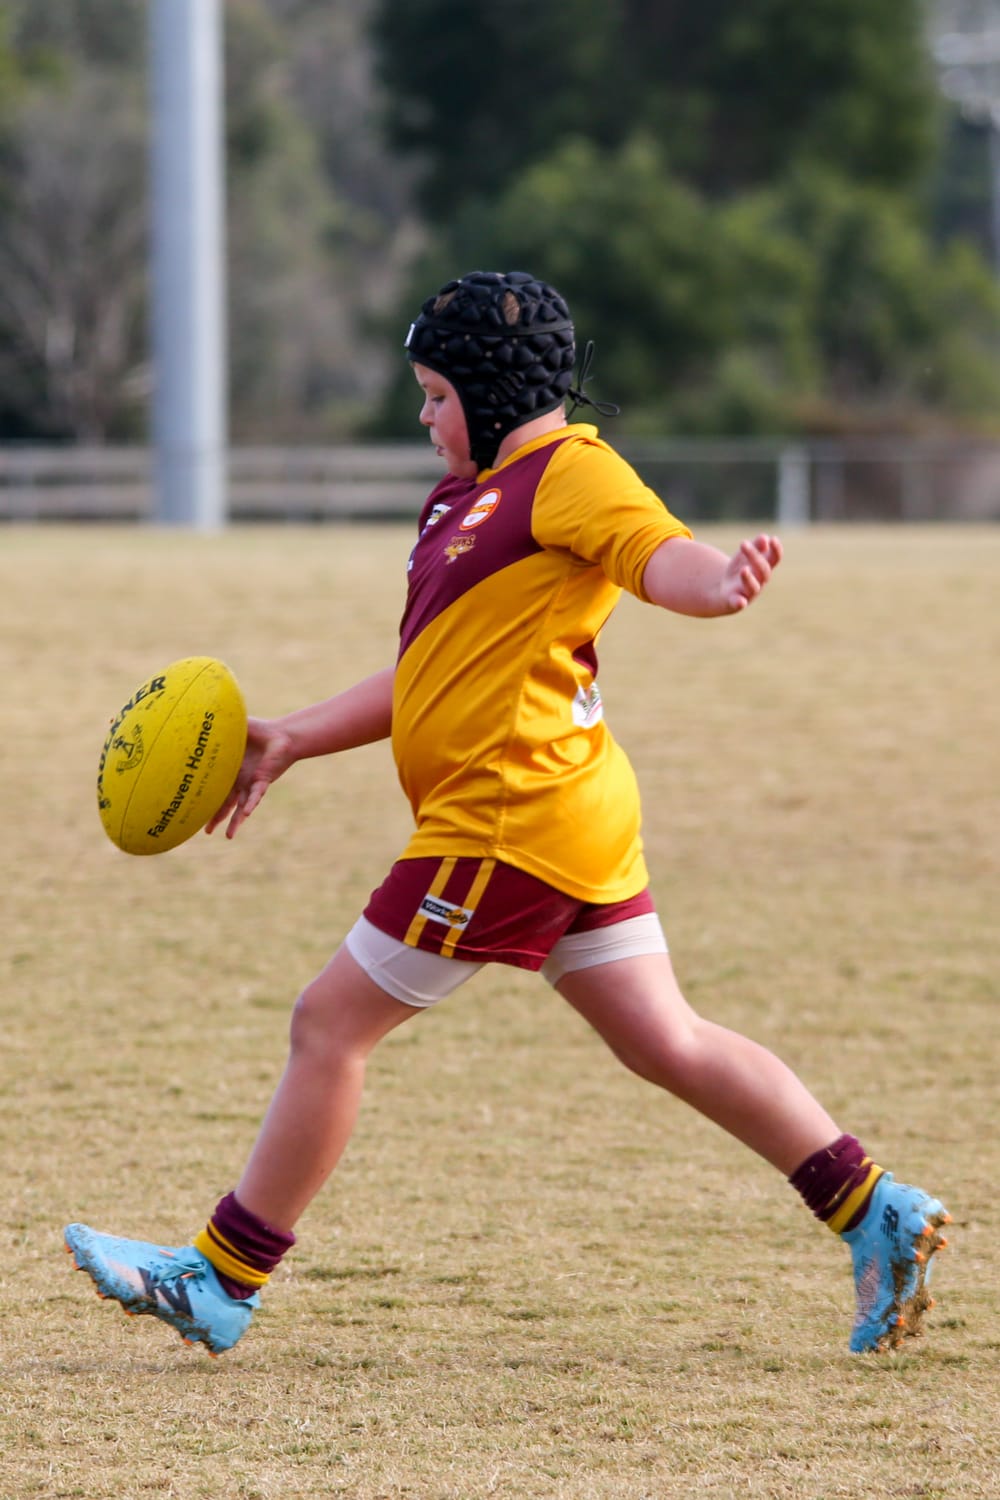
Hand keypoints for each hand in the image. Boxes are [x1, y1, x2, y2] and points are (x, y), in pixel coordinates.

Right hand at [205, 715, 296, 839]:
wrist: (282, 734)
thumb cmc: (258, 730)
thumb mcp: (231, 728)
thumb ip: (214, 725)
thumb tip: (193, 712)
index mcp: (228, 771)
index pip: (213, 789)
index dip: (203, 799)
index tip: (190, 810)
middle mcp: (238, 781)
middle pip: (224, 804)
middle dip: (215, 818)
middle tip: (205, 831)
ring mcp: (250, 783)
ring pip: (240, 806)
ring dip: (235, 821)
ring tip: (228, 836)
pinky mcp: (263, 781)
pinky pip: (255, 795)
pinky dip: (250, 804)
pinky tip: (245, 815)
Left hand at [718, 533, 782, 611]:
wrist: (726, 591)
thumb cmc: (742, 570)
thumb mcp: (746, 555)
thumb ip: (756, 546)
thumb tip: (764, 538)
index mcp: (765, 568)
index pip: (775, 559)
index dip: (776, 550)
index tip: (773, 539)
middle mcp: (760, 581)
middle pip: (762, 569)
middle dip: (754, 556)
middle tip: (743, 543)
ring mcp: (749, 592)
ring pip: (753, 587)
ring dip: (749, 578)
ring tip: (744, 569)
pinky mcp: (736, 602)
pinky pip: (739, 603)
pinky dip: (740, 602)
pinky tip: (740, 601)